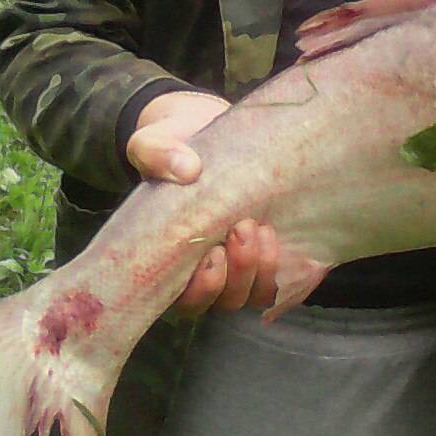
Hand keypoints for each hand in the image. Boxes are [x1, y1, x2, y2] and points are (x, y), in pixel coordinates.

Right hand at [126, 92, 280, 316]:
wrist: (207, 132)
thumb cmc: (175, 149)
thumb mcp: (154, 144)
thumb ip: (157, 154)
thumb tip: (188, 170)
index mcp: (172, 262)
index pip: (186, 302)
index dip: (202, 289)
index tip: (213, 253)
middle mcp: (208, 271)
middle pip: (227, 301)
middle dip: (238, 273)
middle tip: (242, 228)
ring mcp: (241, 265)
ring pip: (255, 294)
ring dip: (261, 267)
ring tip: (260, 226)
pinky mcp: (269, 251)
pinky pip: (282, 279)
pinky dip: (282, 264)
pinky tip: (274, 232)